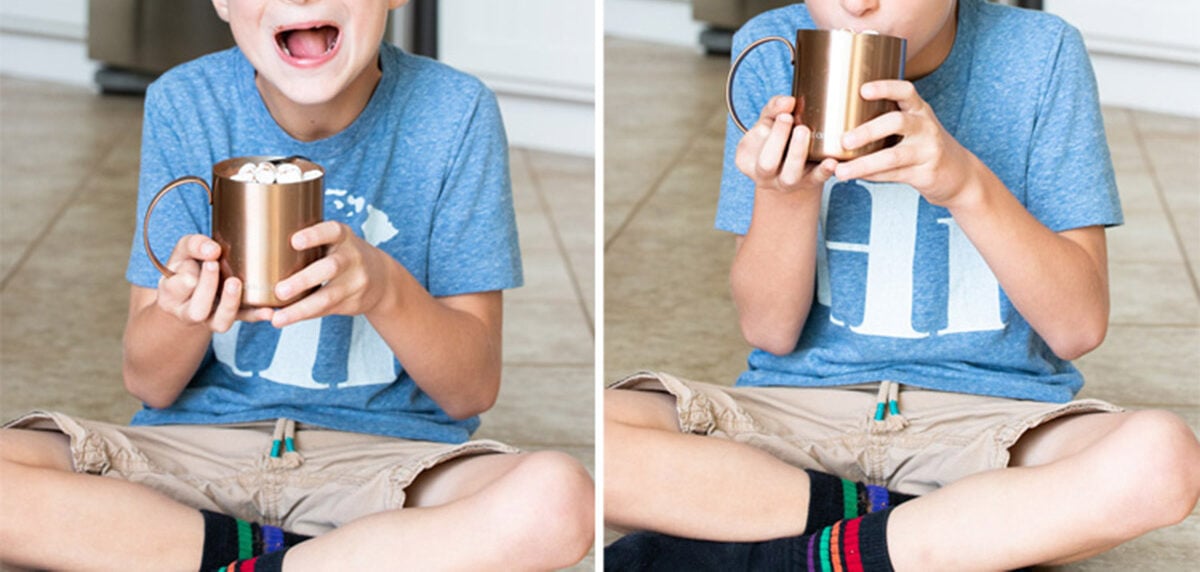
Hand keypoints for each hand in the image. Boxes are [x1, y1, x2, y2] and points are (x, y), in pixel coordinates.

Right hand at [155, 235, 271, 331]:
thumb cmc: (188, 266)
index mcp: (171, 295)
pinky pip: (244, 320)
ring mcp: (211, 319)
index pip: (174, 290)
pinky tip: (269, 310)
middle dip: (206, 288)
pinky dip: (256, 315)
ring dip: (229, 303)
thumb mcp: (183, 251)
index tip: (196, 262)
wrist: (195, 289)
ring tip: (235, 282)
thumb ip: (193, 245)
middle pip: (197, 310)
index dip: (185, 279)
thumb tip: (213, 249)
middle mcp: (189, 312)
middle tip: (213, 264)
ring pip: (220, 322)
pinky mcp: (232, 317)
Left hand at [270, 221, 391, 327]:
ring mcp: (356, 282)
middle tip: (279, 291)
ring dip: (301, 308)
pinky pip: (326, 310)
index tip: (294, 241)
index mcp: (343, 237)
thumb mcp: (336, 240)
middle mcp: (352, 257)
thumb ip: (311, 241)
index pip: (331, 231)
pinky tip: (286, 320)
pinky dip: (305, 315)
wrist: (382, 279)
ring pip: (328, 297)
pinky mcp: (353, 302)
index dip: (314, 235)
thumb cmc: (343, 255)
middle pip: (330, 268)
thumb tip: (259, 243)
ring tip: (278, 318)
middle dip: (304, 280)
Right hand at [734, 95, 837, 194]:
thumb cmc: (776, 136)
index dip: (766, 133)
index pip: (750, 148)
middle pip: (766, 164)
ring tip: (804, 131)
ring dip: (797, 154)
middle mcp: (765, 177)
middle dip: (777, 140)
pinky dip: (824, 171)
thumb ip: (774, 108)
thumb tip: (788, 102)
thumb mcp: (769, 119)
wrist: (791, 161)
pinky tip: (831, 161)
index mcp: (748, 161)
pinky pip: (816, 180)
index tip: (783, 115)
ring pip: (789, 176)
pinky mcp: (809, 183)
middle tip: (788, 118)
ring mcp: (787, 183)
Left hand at [834, 80, 978, 206]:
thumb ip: (888, 121)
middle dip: (868, 131)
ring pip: (892, 156)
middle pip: (897, 123)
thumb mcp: (915, 126)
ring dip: (864, 164)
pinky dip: (872, 176)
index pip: (906, 91)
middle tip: (845, 140)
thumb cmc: (925, 146)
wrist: (960, 174)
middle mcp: (925, 127)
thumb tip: (842, 126)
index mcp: (920, 110)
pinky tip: (856, 177)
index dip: (885, 88)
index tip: (863, 90)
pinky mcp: (925, 173)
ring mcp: (927, 151)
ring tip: (841, 171)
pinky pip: (894, 175)